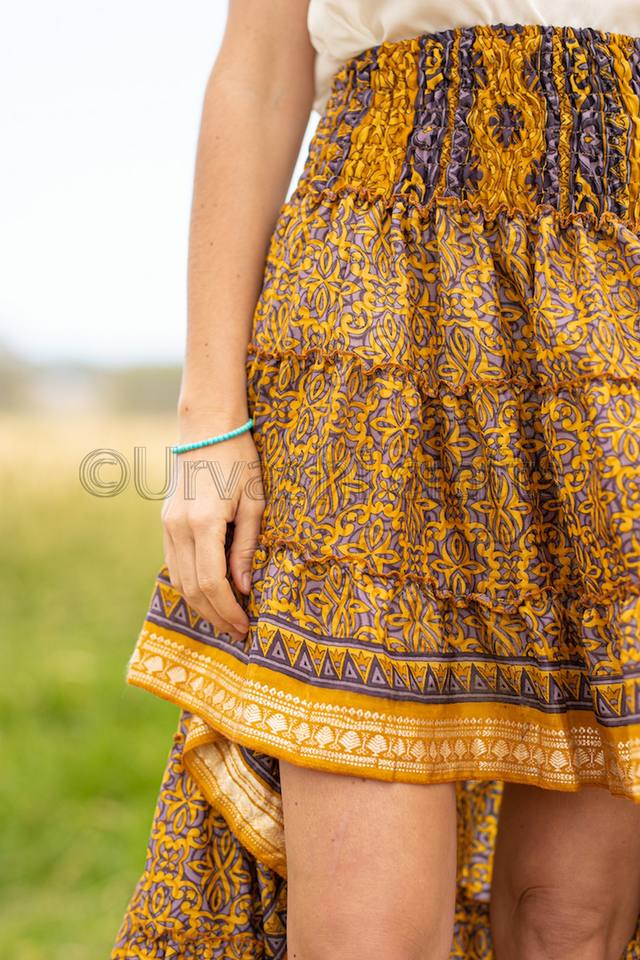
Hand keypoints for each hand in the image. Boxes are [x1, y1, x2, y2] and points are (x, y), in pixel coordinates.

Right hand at [161, 426, 265, 638]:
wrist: (206, 428)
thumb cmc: (239, 461)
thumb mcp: (254, 503)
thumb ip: (246, 547)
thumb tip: (243, 588)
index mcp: (203, 522)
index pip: (211, 583)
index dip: (228, 610)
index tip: (246, 626)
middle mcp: (178, 528)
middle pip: (191, 588)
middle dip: (215, 615)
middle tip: (238, 631)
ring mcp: (167, 526)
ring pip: (179, 581)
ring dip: (202, 605)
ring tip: (226, 619)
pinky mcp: (165, 523)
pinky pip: (175, 565)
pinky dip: (191, 586)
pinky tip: (211, 594)